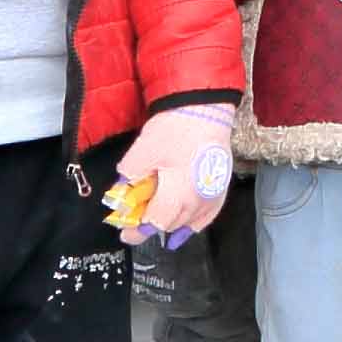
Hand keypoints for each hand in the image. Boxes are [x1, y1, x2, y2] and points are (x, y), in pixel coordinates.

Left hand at [111, 104, 236, 246]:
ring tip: (158, 222)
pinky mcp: (220, 185)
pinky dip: (194, 223)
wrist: (206, 108)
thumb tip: (121, 189)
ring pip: (190, 222)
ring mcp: (212, 195)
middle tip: (136, 220)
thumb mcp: (143, 150)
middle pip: (171, 224)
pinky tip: (187, 227)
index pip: (154, 223)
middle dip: (152, 225)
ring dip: (172, 224)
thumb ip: (129, 174)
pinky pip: (208, 215)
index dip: (137, 230)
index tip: (125, 233)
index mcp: (178, 196)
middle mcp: (197, 202)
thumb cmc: (176, 128)